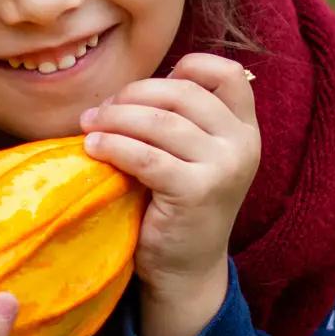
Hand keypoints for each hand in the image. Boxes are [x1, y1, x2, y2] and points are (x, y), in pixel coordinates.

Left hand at [79, 52, 260, 295]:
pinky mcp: (196, 191)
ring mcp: (224, 167)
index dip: (185, 67)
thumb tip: (127, 86)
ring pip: (159, 122)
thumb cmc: (178, 204)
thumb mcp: (192, 154)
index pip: (225, 73)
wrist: (186, 268)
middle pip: (182, 92)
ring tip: (89, 126)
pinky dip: (113, 146)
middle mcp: (243, 143)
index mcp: (245, 128)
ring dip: (115, 119)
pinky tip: (93, 148)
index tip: (145, 90)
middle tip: (100, 110)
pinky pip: (145, 155)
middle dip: (132, 95)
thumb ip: (180, 117)